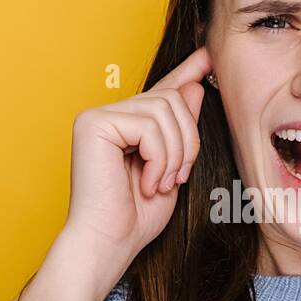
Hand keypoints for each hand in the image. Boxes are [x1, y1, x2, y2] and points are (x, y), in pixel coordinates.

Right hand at [63, 46, 209, 274]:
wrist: (109, 244)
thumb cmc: (136, 218)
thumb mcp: (171, 169)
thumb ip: (179, 130)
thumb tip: (193, 87)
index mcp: (125, 125)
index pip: (161, 92)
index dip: (186, 74)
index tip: (207, 57)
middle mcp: (108, 115)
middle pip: (171, 99)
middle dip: (187, 142)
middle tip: (176, 179)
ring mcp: (98, 116)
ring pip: (164, 110)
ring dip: (174, 154)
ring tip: (160, 184)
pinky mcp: (93, 123)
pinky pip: (149, 125)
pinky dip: (158, 158)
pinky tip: (146, 183)